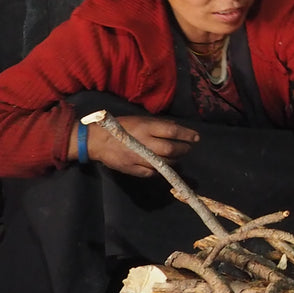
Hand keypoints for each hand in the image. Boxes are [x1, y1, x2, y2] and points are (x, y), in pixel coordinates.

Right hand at [83, 115, 198, 176]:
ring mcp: (139, 158)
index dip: (187, 135)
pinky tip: (162, 166)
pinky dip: (160, 170)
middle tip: (188, 148)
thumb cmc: (121, 126)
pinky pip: (152, 173)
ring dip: (175, 161)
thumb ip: (158, 125)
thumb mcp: (140, 119)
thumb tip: (177, 128)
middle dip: (184, 150)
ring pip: (164, 163)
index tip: (196, 138)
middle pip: (171, 150)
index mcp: (146, 128)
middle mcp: (144, 143)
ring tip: (177, 157)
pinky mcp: (133, 170)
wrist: (97, 141)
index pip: (173, 132)